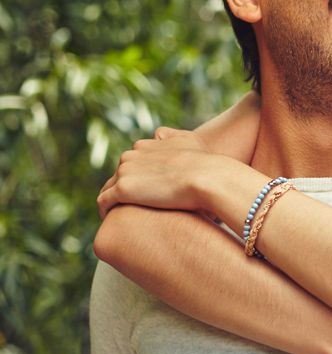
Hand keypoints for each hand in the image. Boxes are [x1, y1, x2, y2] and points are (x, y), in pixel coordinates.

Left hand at [97, 127, 248, 217]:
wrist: (206, 177)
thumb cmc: (204, 162)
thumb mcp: (189, 139)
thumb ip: (171, 135)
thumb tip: (157, 134)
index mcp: (144, 145)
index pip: (131, 161)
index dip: (136, 175)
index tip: (142, 189)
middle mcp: (130, 155)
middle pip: (118, 174)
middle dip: (123, 187)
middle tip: (130, 206)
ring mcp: (125, 172)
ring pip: (108, 187)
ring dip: (112, 199)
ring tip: (119, 215)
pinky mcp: (123, 190)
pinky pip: (104, 201)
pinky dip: (104, 210)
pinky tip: (111, 219)